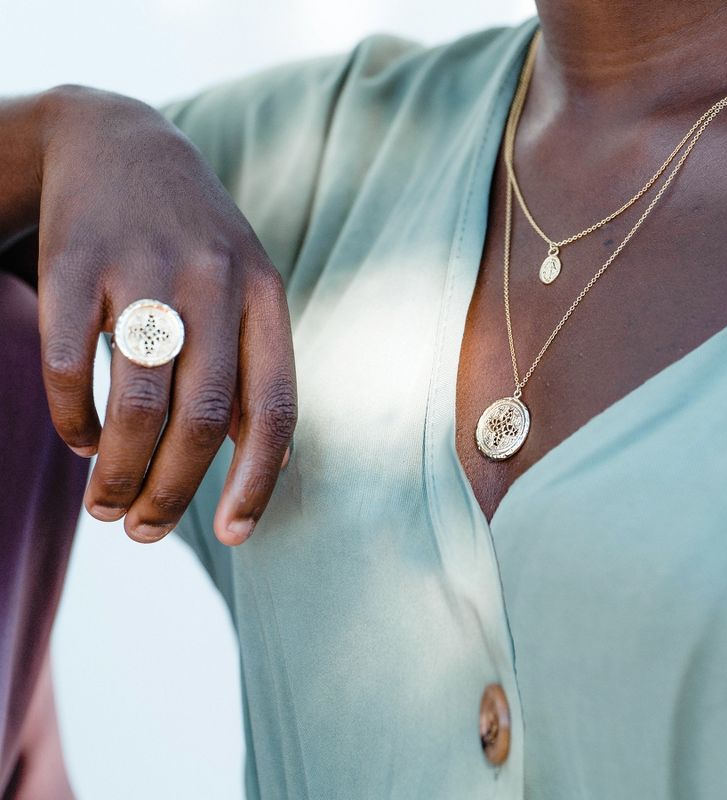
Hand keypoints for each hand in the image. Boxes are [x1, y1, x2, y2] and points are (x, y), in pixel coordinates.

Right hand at [37, 85, 295, 544]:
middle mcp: (214, 281)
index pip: (275, 407)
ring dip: (119, 472)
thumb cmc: (196, 244)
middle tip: (146, 532)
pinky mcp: (77, 263)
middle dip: (172, 491)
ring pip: (136, 402)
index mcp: (266, 297)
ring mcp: (144, 269)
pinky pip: (70, 366)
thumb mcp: (248, 291)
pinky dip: (72, 420)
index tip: (233, 536)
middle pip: (201, 418)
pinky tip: (80, 442)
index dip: (257, 480)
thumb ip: (259, 372)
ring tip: (107, 508)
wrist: (123, 142)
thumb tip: (277, 464)